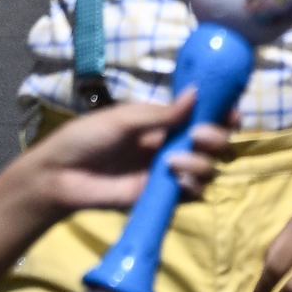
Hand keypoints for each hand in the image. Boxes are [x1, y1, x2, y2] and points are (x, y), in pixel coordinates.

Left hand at [10, 96, 227, 218]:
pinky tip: (177, 181)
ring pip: (208, 167)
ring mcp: (167, 172)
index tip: (232, 111)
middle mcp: (172, 144)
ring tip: (173, 161)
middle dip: (216, 136)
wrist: (60, 176)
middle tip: (199, 134)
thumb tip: (197, 94)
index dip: (222, 112)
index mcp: (164, 121)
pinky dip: (193, 186)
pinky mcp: (159, 197)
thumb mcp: (124, 119)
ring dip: (201, 162)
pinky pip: (191, 193)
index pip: (204, 115)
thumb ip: (161, 113)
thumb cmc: (86, 138)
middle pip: (214, 142)